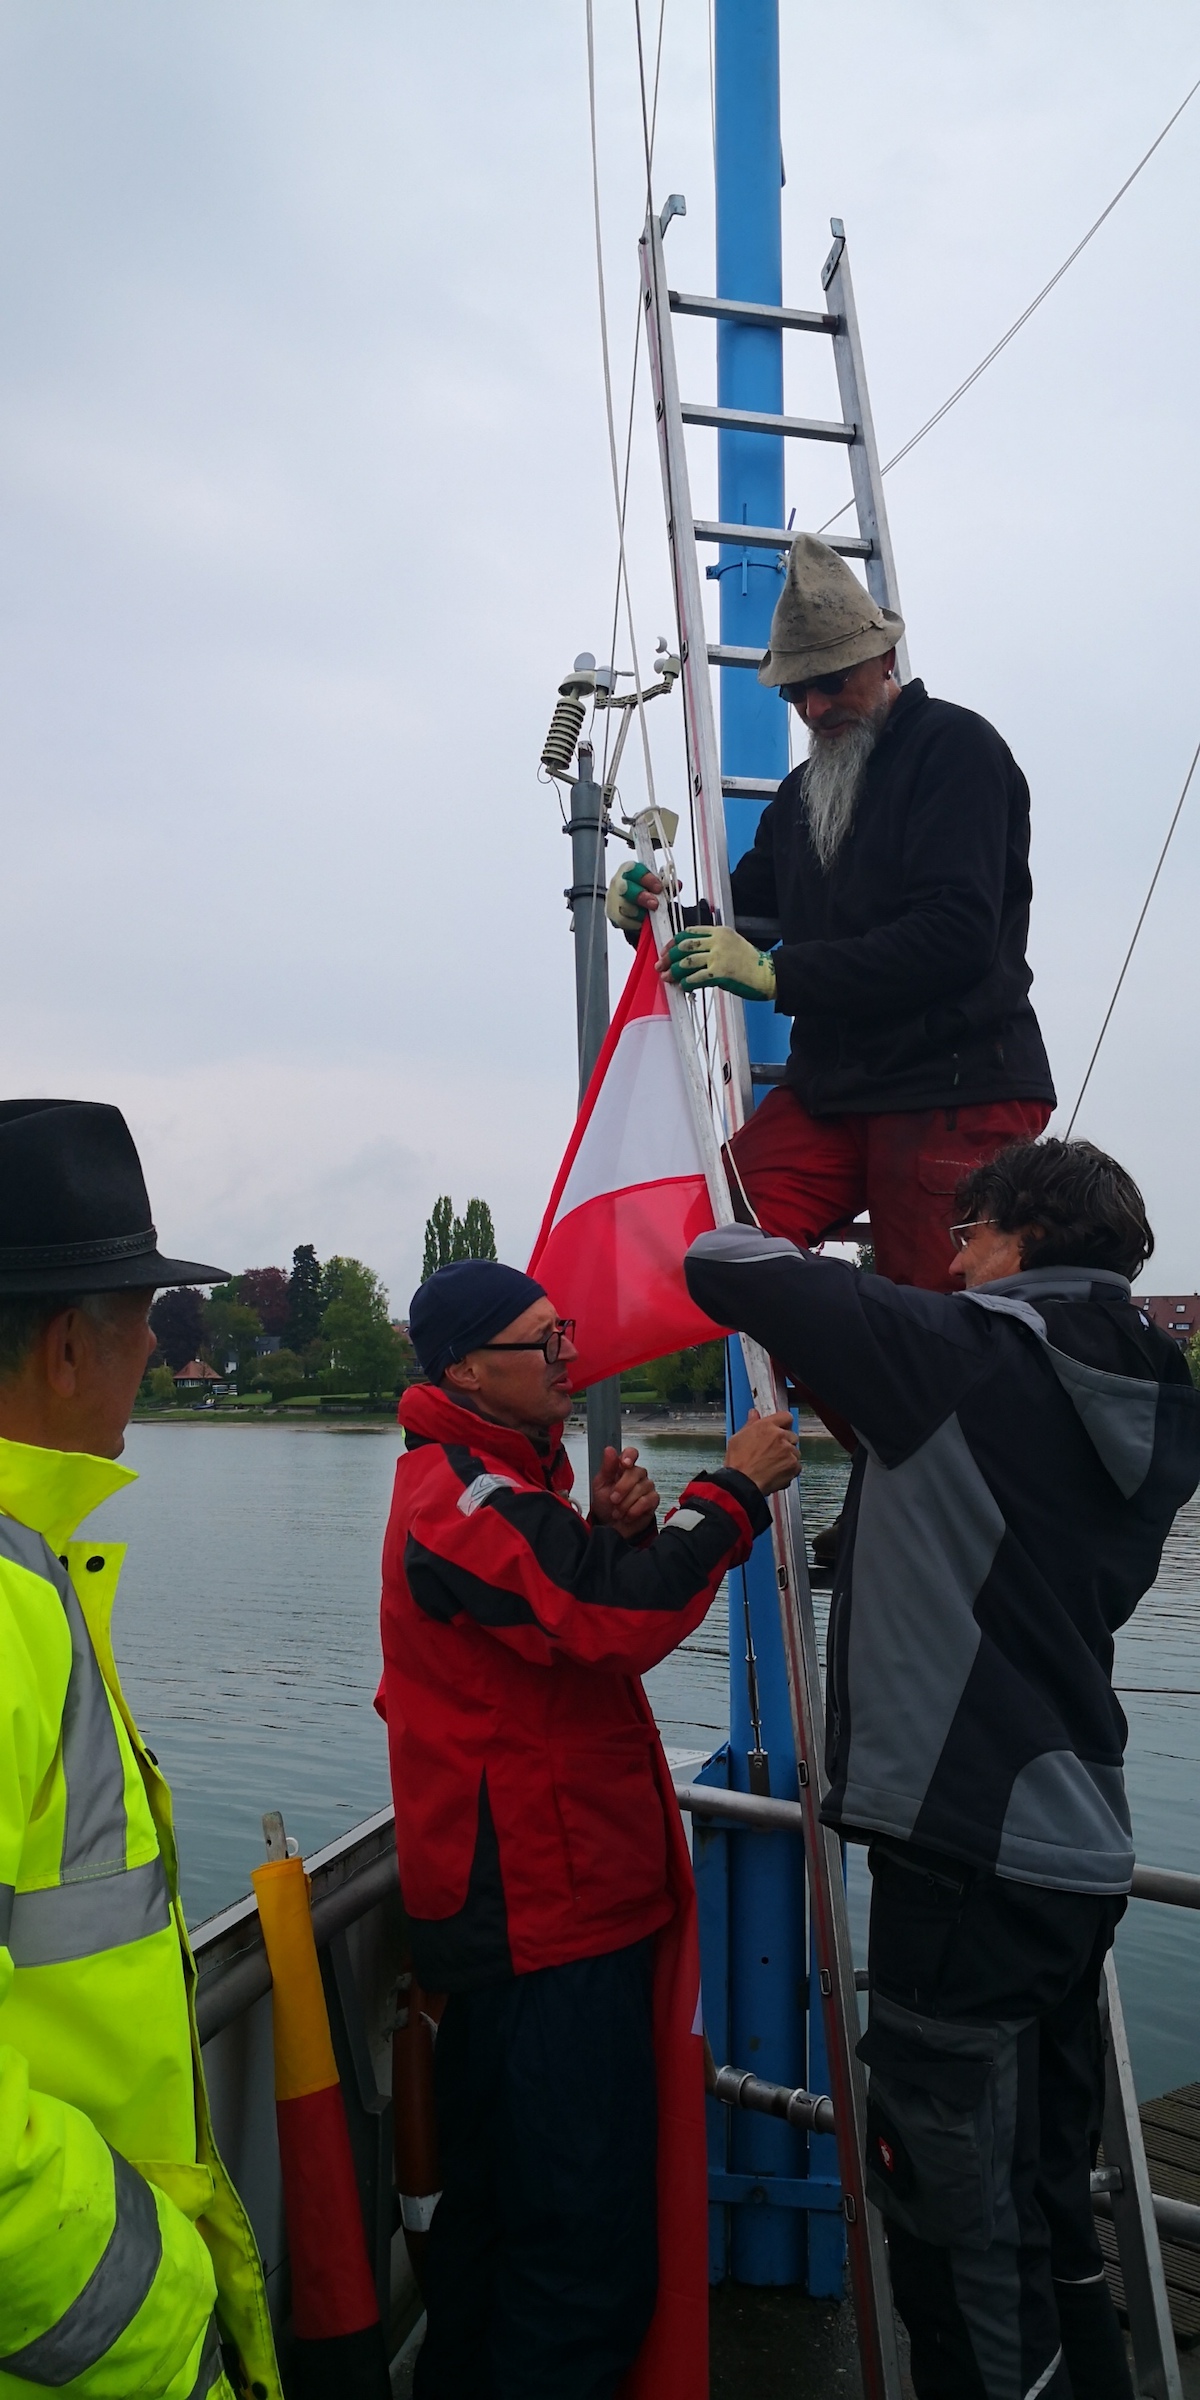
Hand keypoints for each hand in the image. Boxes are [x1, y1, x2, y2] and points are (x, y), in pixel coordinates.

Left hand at [591, 1445, 659, 1538]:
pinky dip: (634, 1510)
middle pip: (636, 1472)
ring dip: (625, 1503)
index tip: (625, 1464)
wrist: (611, 1526)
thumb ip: (606, 1467)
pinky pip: (646, 1501)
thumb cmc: (605, 1504)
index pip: (631, 1453)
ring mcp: (647, 1487)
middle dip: (622, 1488)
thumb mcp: (600, 1485)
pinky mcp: (653, 1500)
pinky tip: (627, 1515)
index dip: (630, 1456)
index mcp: (623, 1467)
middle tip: (613, 1499)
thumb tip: (609, 1450)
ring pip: (641, 1488)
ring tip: (617, 1511)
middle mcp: (637, 1475)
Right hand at [606, 861, 663, 930]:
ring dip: (640, 912)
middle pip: (625, 887)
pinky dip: (635, 923)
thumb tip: (678, 885)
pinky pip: (622, 920)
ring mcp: (612, 898)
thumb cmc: (647, 890)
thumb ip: (667, 885)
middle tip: (655, 905)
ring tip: (649, 915)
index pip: (634, 870)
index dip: (647, 879)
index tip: (659, 888)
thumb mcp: (657, 885)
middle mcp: (617, 881)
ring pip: (624, 906)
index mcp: (629, 869)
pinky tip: (643, 922)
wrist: (635, 905)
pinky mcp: (611, 914)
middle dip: (641, 896)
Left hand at [659, 925, 775, 1002]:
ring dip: (674, 971)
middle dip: (669, 956)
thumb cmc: (750, 962)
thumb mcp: (731, 945)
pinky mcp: (720, 973)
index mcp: (719, 931)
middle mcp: (717, 941)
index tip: (666, 951)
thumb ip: (711, 947)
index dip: (674, 942)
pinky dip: (686, 983)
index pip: (689, 932)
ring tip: (667, 978)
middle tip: (661, 965)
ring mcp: (718, 956)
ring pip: (687, 962)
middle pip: (684, 946)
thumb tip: (688, 959)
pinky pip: (696, 978)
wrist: (768, 974)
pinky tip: (683, 986)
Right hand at [725, 1408, 800, 1494]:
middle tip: (774, 1452)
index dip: (784, 1424)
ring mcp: (788, 1451)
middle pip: (792, 1436)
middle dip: (785, 1443)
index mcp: (767, 1426)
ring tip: (773, 1465)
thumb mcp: (738, 1437)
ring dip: (788, 1457)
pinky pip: (797, 1466)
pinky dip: (790, 1470)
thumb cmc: (738, 1462)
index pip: (786, 1417)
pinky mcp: (793, 1466)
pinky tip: (777, 1473)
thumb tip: (754, 1414)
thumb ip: (750, 1424)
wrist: (742, 1482)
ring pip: (795, 1452)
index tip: (782, 1429)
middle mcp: (780, 1436)